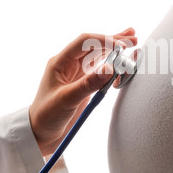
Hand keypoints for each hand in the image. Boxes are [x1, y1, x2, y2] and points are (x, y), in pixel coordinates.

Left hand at [29, 28, 136, 156]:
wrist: (40, 134)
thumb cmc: (46, 116)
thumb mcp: (66, 100)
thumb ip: (88, 84)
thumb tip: (110, 68)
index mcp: (60, 62)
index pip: (84, 42)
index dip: (104, 41)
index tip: (121, 46)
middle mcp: (69, 64)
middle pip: (94, 46)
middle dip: (113, 40)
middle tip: (132, 39)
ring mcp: (77, 74)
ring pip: (99, 56)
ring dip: (115, 49)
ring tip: (132, 42)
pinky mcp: (84, 84)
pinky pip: (101, 70)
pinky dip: (113, 63)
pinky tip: (123, 61)